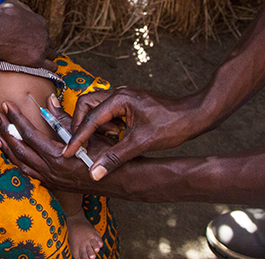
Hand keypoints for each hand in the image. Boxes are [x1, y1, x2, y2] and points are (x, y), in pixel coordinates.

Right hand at [0, 0, 56, 71]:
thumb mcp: (11, 4)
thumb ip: (20, 5)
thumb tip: (18, 4)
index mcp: (40, 21)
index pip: (44, 29)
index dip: (38, 34)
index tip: (31, 38)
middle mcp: (44, 34)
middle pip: (49, 42)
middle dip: (43, 45)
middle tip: (34, 49)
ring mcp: (42, 48)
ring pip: (52, 54)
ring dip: (47, 56)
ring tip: (40, 60)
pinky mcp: (37, 60)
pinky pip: (51, 66)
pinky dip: (50, 67)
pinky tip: (47, 68)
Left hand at [0, 102, 114, 192]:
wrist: (119, 180)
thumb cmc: (105, 153)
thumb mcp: (86, 133)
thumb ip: (64, 118)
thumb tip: (49, 100)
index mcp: (57, 156)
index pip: (28, 135)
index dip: (16, 119)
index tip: (7, 106)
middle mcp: (50, 171)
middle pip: (19, 150)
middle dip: (5, 131)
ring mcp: (50, 180)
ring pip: (20, 164)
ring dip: (7, 148)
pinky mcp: (53, 184)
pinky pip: (28, 173)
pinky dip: (18, 161)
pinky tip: (13, 154)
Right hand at [66, 87, 199, 179]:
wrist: (196, 115)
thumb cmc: (172, 124)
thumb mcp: (141, 143)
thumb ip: (115, 157)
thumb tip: (95, 171)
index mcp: (119, 99)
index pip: (90, 118)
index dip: (77, 137)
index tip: (69, 152)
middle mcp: (118, 93)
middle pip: (86, 105)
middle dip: (82, 125)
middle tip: (80, 145)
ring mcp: (124, 97)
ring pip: (97, 108)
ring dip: (96, 125)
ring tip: (108, 140)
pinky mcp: (130, 103)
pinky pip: (109, 112)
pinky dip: (107, 125)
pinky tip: (118, 137)